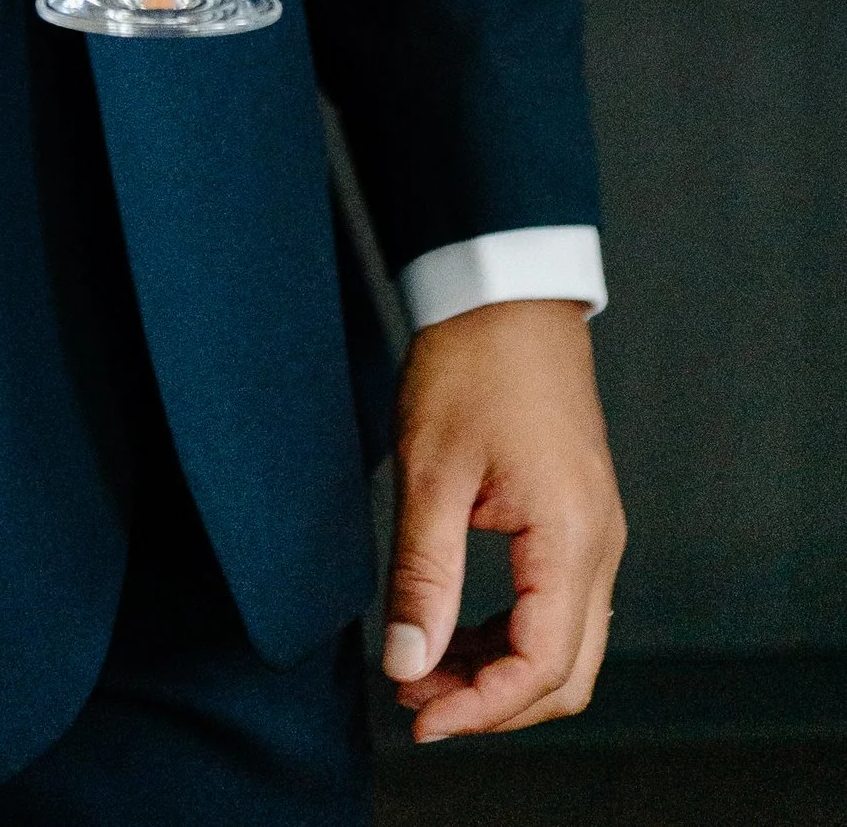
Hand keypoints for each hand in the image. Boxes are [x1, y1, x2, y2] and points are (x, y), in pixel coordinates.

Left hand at [382, 299, 624, 741]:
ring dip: (500, 671)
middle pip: (567, 673)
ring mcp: (595, 532)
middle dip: (492, 702)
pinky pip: (558, 606)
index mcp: (570, 538)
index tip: (416, 714)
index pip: (541, 666)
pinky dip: (510, 634)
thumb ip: (422, 576)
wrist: (505, 292)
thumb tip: (405, 661)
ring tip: (422, 663)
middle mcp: (599, 545)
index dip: (480, 708)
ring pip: (567, 645)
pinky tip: (454, 627)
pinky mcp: (579, 519)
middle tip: (415, 698)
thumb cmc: (469, 365)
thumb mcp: (431, 473)